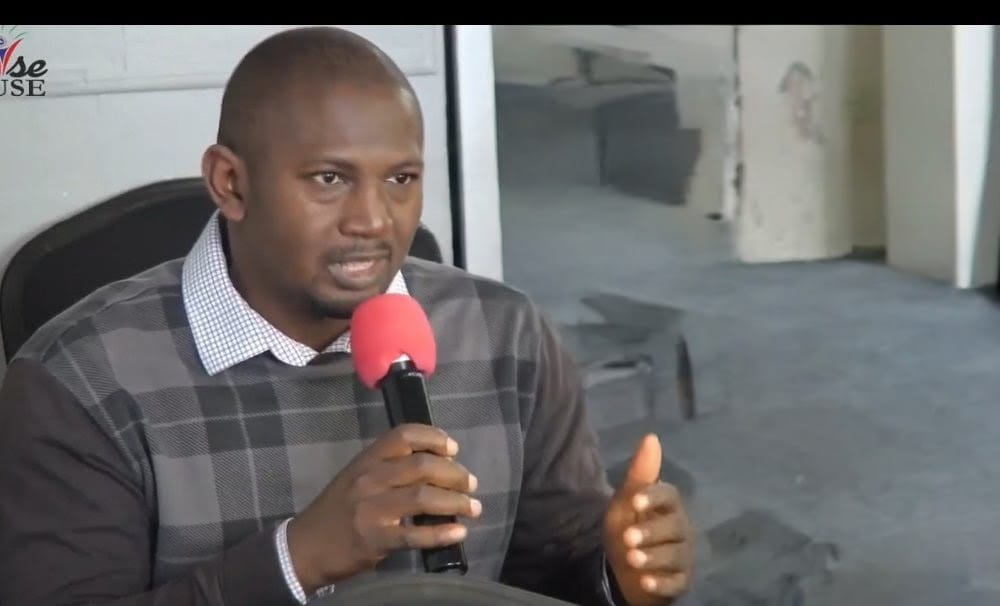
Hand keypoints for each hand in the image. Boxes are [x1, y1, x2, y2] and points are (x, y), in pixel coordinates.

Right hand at [287, 424, 479, 592]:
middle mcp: (370, 480)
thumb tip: (437, 466)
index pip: (404, 435)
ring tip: (473, 508)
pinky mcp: (375, 539)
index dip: (434, 438)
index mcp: (367, 460)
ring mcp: (372, 509)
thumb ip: (389, 469)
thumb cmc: (338, 510)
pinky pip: (415, 534)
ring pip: (423, 497)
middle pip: (422, 466)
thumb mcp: (357, 478)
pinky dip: (441, 533)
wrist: (305, 547)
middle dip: (454, 474)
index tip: (454, 449)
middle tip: (471, 484)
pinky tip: (458, 533)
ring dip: (456, 502)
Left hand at [604, 434, 692, 604]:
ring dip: (653, 558)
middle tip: (628, 538)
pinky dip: (661, 583)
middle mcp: (680, 529)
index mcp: (667, 506)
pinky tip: (646, 582)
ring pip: (675, 555)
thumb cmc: (627, 529)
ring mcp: (682, 556)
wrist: (624, 571)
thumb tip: (651, 436)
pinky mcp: (681, 581)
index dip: (654, 497)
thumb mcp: (625, 503)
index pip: (669, 496)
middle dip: (650, 532)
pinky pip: (676, 582)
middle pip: (673, 527)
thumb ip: (640, 474)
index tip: (635, 502)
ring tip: (632, 560)